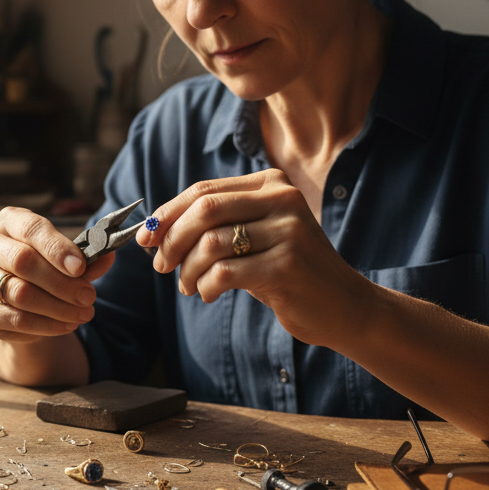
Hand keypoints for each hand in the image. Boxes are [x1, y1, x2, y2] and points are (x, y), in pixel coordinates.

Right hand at [0, 207, 112, 343]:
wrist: (19, 299)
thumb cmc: (46, 268)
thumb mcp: (67, 259)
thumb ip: (86, 259)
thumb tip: (108, 256)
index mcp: (9, 221)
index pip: (32, 229)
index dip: (57, 248)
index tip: (81, 267)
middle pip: (23, 262)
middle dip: (62, 283)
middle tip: (89, 297)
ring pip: (19, 293)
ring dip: (58, 308)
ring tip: (83, 314)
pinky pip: (14, 319)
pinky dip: (45, 325)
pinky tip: (66, 325)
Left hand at [137, 170, 373, 346]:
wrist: (344, 306)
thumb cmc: (288, 271)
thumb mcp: (255, 237)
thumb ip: (215, 225)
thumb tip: (153, 229)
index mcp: (272, 183)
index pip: (203, 190)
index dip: (167, 214)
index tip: (144, 237)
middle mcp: (283, 199)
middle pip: (204, 210)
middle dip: (171, 239)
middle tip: (160, 265)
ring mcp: (287, 231)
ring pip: (210, 243)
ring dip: (188, 270)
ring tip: (190, 287)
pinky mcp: (286, 266)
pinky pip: (223, 272)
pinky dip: (206, 286)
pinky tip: (209, 294)